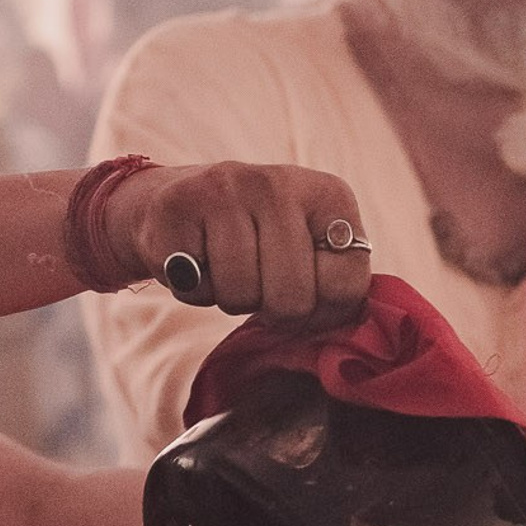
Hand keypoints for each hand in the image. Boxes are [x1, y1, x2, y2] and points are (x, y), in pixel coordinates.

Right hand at [96, 161, 373, 326]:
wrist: (180, 204)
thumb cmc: (257, 243)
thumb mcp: (309, 251)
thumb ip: (335, 284)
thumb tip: (340, 343)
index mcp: (331, 195)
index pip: (346, 289)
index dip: (320, 312)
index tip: (301, 292)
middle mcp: (281, 183)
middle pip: (293, 300)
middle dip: (271, 310)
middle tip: (257, 281)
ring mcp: (228, 188)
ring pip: (241, 294)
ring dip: (229, 298)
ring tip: (224, 265)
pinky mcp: (179, 204)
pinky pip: (196, 286)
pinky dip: (193, 289)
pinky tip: (194, 258)